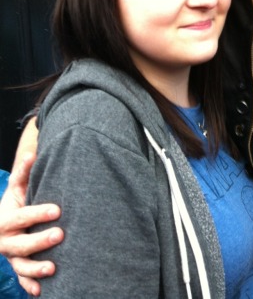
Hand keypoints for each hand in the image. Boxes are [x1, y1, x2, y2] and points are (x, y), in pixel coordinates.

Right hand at [0, 153, 63, 295]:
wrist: (1, 222)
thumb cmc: (15, 202)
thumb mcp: (16, 187)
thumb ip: (23, 173)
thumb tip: (32, 153)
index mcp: (5, 219)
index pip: (23, 217)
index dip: (39, 213)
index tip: (58, 210)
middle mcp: (6, 240)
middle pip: (22, 244)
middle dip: (41, 240)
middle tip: (61, 234)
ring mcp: (11, 257)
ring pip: (21, 266)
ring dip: (36, 268)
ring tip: (54, 267)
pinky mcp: (17, 268)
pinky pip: (22, 280)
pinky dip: (30, 285)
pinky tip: (42, 291)